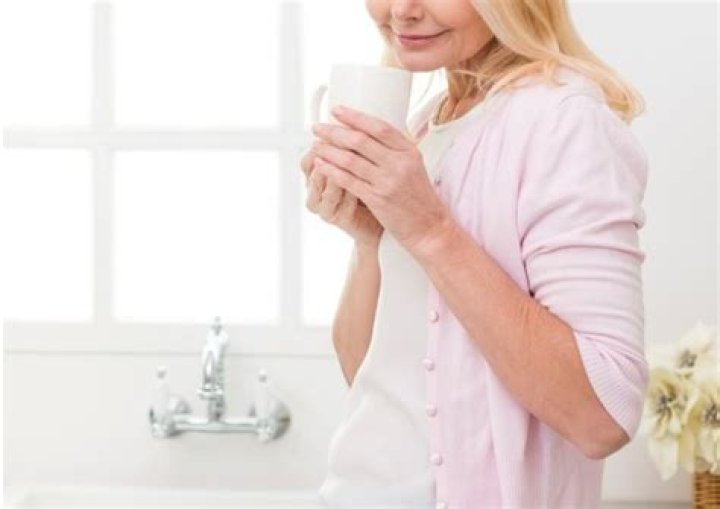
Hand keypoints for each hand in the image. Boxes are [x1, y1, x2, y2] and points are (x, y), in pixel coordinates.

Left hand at [310, 106, 452, 254]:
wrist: (429, 227)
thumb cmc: (419, 197)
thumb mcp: (414, 166)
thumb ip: (394, 150)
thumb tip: (367, 131)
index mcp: (409, 151)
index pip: (379, 127)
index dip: (355, 117)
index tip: (336, 110)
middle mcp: (399, 164)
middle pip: (360, 141)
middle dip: (334, 132)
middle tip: (317, 127)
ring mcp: (387, 182)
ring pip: (350, 160)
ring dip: (328, 151)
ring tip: (315, 145)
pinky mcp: (377, 200)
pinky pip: (349, 181)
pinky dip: (331, 171)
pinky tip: (320, 165)